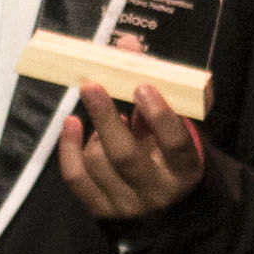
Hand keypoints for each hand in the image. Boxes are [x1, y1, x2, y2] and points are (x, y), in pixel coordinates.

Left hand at [56, 83, 208, 221]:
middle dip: (106, 119)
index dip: (159, 116)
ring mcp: (127, 205)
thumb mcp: (173, 121)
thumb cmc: (168, 148)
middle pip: (125, 156)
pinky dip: (68, 148)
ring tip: (103, 115)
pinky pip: (76, 178)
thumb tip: (126, 45)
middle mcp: (157, 193)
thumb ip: (155, 84)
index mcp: (185, 170)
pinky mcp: (101, 209)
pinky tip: (71, 122)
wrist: (164, 199)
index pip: (175, 145)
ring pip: (98, 162)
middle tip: (92, 85)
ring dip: (94, 132)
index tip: (142, 86)